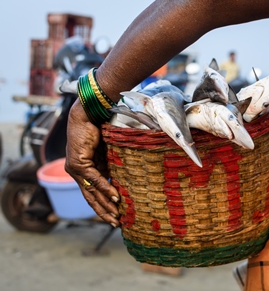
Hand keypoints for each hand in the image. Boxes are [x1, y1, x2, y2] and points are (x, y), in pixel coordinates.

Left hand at [65, 99, 120, 226]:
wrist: (88, 115)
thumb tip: (123, 180)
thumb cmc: (99, 132)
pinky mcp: (77, 164)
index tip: (114, 215)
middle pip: (90, 197)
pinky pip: (94, 179)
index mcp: (85, 171)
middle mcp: (77, 173)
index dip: (103, 205)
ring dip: (105, 204)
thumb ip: (111, 167)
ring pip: (91, 192)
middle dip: (103, 211)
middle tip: (115, 223)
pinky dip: (105, 189)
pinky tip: (115, 198)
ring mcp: (75, 170)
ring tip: (116, 215)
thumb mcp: (107, 154)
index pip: (92, 193)